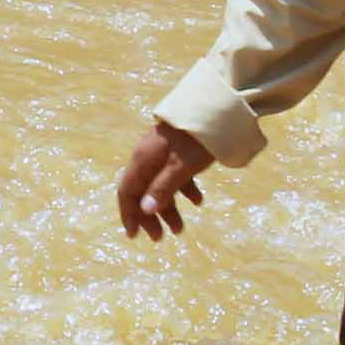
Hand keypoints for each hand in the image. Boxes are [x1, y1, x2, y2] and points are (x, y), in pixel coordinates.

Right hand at [115, 119, 212, 239]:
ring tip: (181, 230)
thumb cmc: (196, 138)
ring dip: (169, 208)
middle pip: (143, 192)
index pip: (127, 192)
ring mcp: (163, 153)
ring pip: (160, 186)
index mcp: (143, 160)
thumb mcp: (181, 166)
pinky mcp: (179, 151)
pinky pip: (175, 176)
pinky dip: (184, 191)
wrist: (217, 106)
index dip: (129, 214)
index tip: (134, 236)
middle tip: (160, 238)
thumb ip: (163, 188)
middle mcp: (148, 157)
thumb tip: (145, 210)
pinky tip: (198, 201)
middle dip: (150, 216)